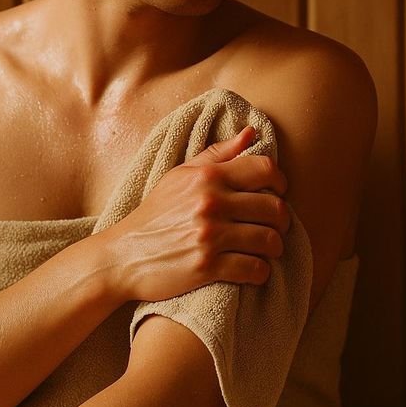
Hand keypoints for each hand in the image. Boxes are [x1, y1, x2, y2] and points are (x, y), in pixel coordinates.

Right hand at [96, 125, 292, 302]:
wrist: (123, 256)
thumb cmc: (155, 214)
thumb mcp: (180, 176)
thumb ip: (218, 154)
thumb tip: (251, 133)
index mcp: (207, 177)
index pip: (264, 170)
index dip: (280, 182)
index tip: (279, 192)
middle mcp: (211, 203)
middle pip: (274, 208)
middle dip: (282, 220)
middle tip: (277, 226)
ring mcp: (210, 236)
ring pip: (269, 240)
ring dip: (274, 247)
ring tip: (268, 249)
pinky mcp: (208, 266)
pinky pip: (255, 269)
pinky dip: (261, 272)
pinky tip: (254, 270)